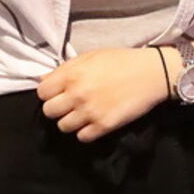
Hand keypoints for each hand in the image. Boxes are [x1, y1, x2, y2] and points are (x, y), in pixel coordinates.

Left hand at [36, 48, 169, 142]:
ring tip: (82, 114)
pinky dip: (86, 131)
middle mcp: (77, 95)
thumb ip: (65, 69)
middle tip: (69, 104)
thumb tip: (44, 80)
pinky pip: (82, 137)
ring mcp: (90, 112)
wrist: (151, 73)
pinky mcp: (104, 126)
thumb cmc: (120, 61)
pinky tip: (93, 121)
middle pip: (49, 112)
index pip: (42, 93)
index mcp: (71, 75)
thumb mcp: (90, 56)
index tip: (57, 93)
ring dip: (70, 121)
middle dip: (57, 108)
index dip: (48, 93)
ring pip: (63, 127)